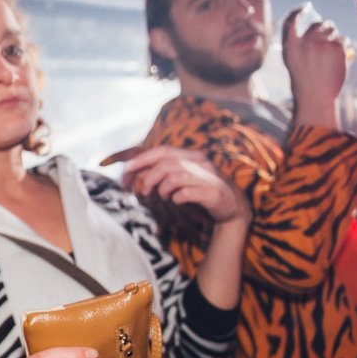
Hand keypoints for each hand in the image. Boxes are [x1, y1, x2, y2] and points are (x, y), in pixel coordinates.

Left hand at [120, 146, 250, 223]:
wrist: (230, 206)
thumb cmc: (200, 191)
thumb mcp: (179, 179)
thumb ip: (160, 174)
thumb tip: (136, 174)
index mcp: (190, 156)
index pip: (162, 151)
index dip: (142, 159)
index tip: (126, 170)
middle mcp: (199, 163)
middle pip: (166, 163)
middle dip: (148, 177)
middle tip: (142, 192)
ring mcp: (207, 177)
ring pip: (175, 177)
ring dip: (161, 189)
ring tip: (161, 197)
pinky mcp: (212, 193)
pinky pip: (187, 192)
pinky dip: (176, 197)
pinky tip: (175, 201)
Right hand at [283, 6, 346, 126]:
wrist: (315, 98)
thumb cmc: (304, 83)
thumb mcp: (293, 63)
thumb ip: (300, 45)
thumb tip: (316, 26)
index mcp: (289, 47)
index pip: (290, 21)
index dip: (298, 11)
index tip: (305, 6)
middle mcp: (304, 43)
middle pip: (317, 24)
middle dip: (325, 26)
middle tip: (328, 34)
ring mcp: (321, 44)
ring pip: (332, 31)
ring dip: (334, 37)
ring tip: (331, 54)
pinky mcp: (337, 47)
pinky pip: (343, 39)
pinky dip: (342, 47)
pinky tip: (338, 59)